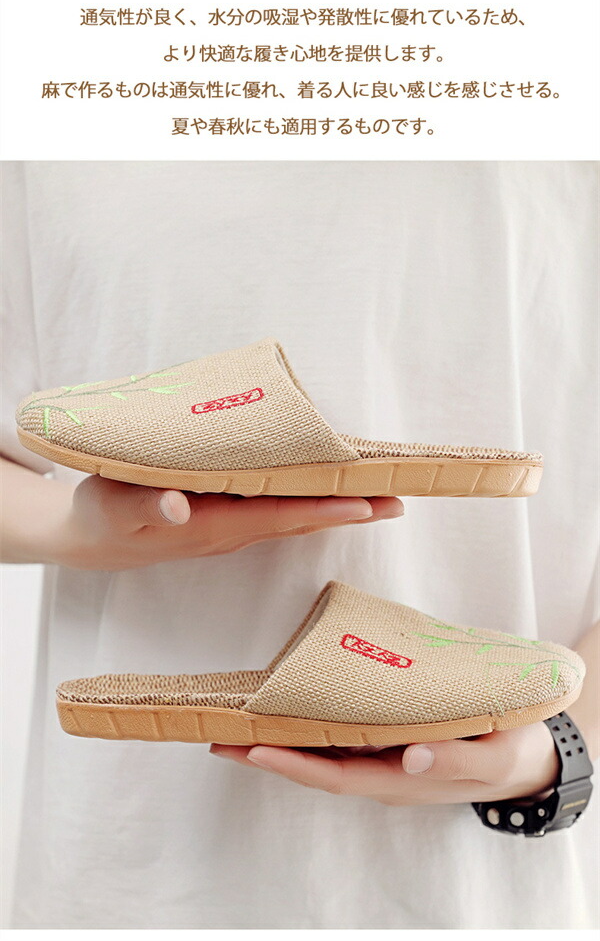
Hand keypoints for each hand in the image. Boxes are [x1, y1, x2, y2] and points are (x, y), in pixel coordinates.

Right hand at [51, 475, 403, 569]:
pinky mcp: (226, 519)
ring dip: (335, 508)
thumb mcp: (115, 507)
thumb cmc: (103, 517)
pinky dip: (308, 502)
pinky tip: (326, 491)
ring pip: (294, 517)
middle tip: (398, 501)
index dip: (325, 509)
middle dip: (349, 512)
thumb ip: (146, 506)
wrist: (93, 539)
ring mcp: (233, 528)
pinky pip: (278, 510)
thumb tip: (179, 507)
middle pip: (301, 520)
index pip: (282, 517)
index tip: (368, 504)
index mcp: (214, 526)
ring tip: (378, 497)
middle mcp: (233, 531)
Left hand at [210, 720, 560, 805]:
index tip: (254, 748)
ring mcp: (384, 756)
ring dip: (283, 737)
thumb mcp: (493, 758)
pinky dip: (312, 722)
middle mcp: (383, 770)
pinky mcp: (390, 737)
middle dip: (269, 752)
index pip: (335, 775)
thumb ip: (455, 760)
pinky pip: (343, 733)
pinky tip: (292, 706)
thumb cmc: (509, 754)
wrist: (527, 757)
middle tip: (222, 736)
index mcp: (401, 778)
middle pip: (317, 765)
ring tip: (242, 720)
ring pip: (325, 749)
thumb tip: (410, 756)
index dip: (293, 763)